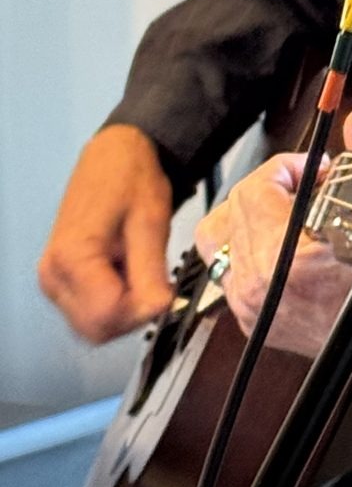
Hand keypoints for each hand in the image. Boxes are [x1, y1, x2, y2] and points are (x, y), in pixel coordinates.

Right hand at [38, 124, 173, 341]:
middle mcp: (53, 274)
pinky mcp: (60, 281)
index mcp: (70, 257)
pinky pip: (90, 313)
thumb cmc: (131, 180)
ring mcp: (53, 280)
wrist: (114, 157)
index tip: (163, 288)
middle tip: (155, 283)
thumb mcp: (151, 224)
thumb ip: (152, 272)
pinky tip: (128, 274)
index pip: (106, 316)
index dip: (142, 309)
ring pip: (93, 327)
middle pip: (96, 328)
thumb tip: (160, 308)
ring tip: (140, 272)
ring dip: (125, 312)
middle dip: (133, 316)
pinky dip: (115, 305)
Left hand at [192, 109, 351, 391]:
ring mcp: (250, 306)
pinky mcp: (248, 320)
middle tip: (303, 186)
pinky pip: (228, 271)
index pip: (256, 190)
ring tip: (280, 211)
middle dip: (269, 187)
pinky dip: (248, 248)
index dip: (286, 168)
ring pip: (218, 240)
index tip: (313, 171)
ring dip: (246, 215)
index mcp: (291, 261)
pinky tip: (280, 243)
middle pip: (235, 208)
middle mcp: (262, 286)